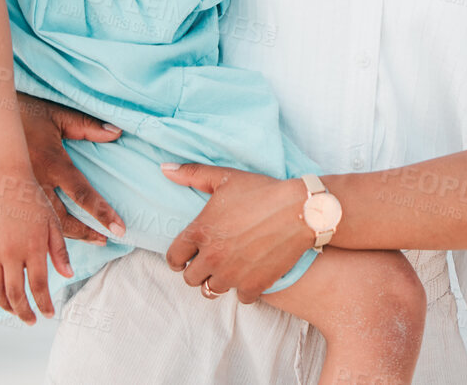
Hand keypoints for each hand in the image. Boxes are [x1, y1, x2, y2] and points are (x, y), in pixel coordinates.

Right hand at [0, 93, 125, 244]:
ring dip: (60, 240)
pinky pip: (19, 222)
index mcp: (52, 163)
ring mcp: (18, 191)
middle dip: (84, 233)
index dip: (101, 213)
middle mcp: (35, 182)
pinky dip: (30, 236)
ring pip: (40, 226)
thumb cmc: (27, 112)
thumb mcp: (60, 116)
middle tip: (104, 241)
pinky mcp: (3, 196)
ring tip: (80, 248)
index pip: (82, 194)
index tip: (118, 228)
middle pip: (61, 219)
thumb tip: (117, 132)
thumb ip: (88, 127)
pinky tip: (36, 249)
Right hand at [0, 167, 71, 323]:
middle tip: (30, 321)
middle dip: (24, 311)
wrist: (5, 178)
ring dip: (4, 305)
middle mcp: (12, 253)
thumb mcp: (52, 223)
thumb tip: (67, 275)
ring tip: (14, 312)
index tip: (48, 314)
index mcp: (34, 248)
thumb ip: (59, 251)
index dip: (43, 303)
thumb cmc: (33, 199)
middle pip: (16, 293)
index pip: (39, 286)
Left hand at [163, 163, 314, 304]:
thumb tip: (164, 169)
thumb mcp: (226, 178)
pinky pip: (239, 298)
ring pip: (211, 290)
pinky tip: (250, 275)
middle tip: (211, 261)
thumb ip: (192, 174)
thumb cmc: (263, 191)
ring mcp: (232, 274)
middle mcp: (212, 257)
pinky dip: (244, 289)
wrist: (301, 210)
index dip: (178, 258)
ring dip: (218, 280)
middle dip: (198, 270)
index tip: (185, 257)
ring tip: (229, 268)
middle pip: (190, 278)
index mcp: (200, 232)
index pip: (173, 258)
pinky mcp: (253, 285)